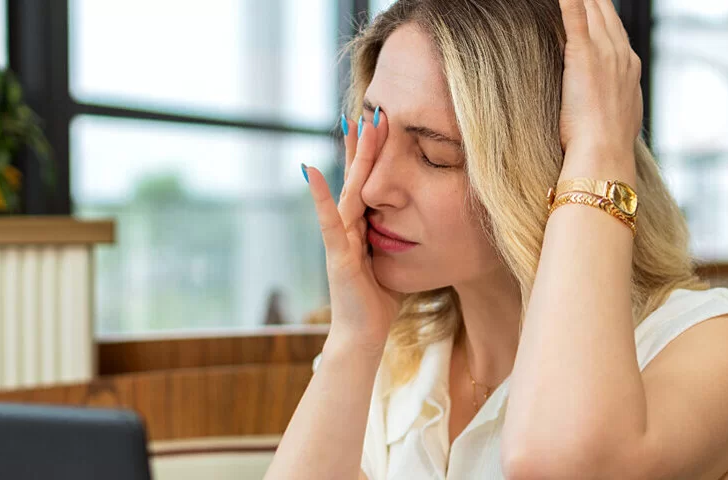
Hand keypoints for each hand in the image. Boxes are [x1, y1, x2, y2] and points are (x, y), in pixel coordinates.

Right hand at [303, 112, 400, 352]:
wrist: (361, 337)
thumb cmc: (377, 304)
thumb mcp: (393, 262)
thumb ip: (397, 240)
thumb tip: (417, 224)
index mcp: (362, 227)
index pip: (368, 183)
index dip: (373, 155)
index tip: (381, 124)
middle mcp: (348, 228)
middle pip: (357, 179)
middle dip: (364, 146)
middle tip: (369, 110)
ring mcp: (340, 239)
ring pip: (348, 191)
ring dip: (351, 159)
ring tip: (353, 127)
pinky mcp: (337, 255)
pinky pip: (329, 221)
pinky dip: (319, 196)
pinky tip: (310, 170)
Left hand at [558, 0, 641, 180]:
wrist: (605, 150)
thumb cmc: (608, 143)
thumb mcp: (621, 115)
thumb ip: (615, 100)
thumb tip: (610, 103)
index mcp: (629, 67)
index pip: (615, 30)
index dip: (602, 15)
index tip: (594, 6)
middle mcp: (621, 54)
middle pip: (605, 13)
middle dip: (593, 1)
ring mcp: (604, 52)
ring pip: (593, 10)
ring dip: (584, 0)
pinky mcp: (584, 55)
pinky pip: (575, 17)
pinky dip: (570, 2)